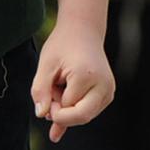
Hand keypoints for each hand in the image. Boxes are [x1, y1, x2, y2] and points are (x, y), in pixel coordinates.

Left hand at [32, 20, 113, 140]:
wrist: (83, 31)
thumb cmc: (63, 45)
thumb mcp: (45, 65)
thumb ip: (40, 91)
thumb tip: (41, 115)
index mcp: (87, 77)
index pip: (68, 109)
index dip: (53, 107)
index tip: (46, 94)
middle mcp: (103, 86)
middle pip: (82, 117)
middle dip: (62, 114)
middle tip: (52, 93)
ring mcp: (109, 91)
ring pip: (85, 116)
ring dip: (68, 109)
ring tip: (61, 86)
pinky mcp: (108, 94)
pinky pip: (89, 111)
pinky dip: (74, 107)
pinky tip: (66, 91)